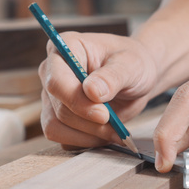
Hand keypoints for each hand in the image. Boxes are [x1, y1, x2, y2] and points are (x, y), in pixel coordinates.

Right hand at [38, 32, 157, 148]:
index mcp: (65, 48)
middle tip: (116, 126)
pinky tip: (106, 134)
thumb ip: (112, 77)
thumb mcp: (130, 65)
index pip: (56, 81)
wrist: (136, 78)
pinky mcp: (58, 117)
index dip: (77, 102)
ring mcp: (52, 96)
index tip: (104, 114)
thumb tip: (91, 92)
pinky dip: (86, 141)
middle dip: (89, 122)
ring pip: (56, 127)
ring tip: (114, 131)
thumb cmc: (133, 63)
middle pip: (58, 108)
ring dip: (87, 136)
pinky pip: (62, 138)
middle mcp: (51, 71)